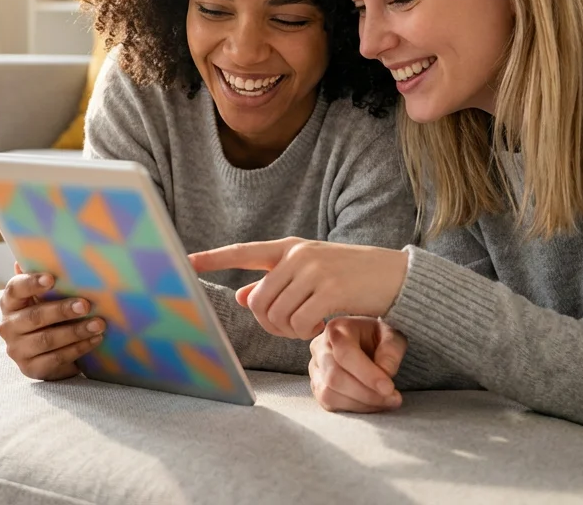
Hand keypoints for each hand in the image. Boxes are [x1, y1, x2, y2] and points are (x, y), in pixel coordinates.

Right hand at [0, 261, 105, 379]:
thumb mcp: (44, 296)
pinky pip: (56, 359)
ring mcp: (17, 350)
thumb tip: (42, 251)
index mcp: (9, 303)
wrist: (46, 353)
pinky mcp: (31, 369)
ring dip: (75, 331)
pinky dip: (78, 349)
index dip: (31, 283)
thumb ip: (42, 278)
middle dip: (62, 310)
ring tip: (99, 324)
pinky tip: (94, 340)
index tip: (52, 278)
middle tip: (86, 304)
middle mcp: (8, 326)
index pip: (15, 289)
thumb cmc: (47, 315)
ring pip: (47, 340)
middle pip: (34, 317)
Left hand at [189, 238, 408, 338]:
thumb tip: (242, 296)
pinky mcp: (330, 290)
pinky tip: (323, 325)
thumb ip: (276, 283)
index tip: (185, 262)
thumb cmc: (351, 278)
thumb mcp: (312, 274)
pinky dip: (306, 333)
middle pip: (258, 301)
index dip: (213, 258)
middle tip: (292, 327)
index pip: (244, 252)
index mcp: (289, 249)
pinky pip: (298, 324)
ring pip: (276, 315)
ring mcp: (314, 271)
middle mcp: (298, 255)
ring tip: (310, 324)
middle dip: (269, 323)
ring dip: (289, 331)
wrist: (396, 276)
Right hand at [309, 317, 406, 412]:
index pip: (345, 354)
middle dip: (366, 393)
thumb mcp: (392, 337)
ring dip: (361, 403)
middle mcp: (319, 347)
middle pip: (334, 377)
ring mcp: (315, 368)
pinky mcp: (317, 386)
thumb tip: (385, 374)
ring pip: (329, 393)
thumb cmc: (379, 339)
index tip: (389, 388)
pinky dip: (353, 408)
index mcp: (336, 329)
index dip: (367, 374)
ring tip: (386, 402)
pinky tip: (372, 403)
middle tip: (392, 398)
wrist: (368, 344)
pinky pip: (329, 403)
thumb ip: (391, 352)